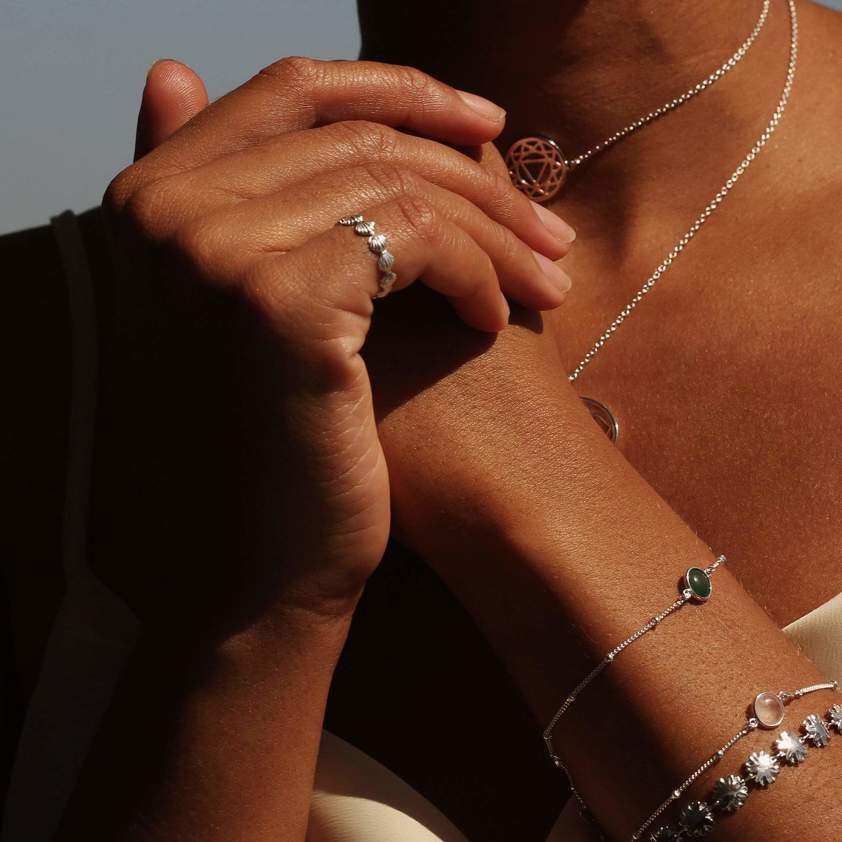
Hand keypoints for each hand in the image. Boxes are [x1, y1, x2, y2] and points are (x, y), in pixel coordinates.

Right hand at [93, 57, 576, 634]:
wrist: (271, 561)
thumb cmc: (287, 434)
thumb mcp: (271, 301)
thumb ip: (247, 192)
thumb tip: (175, 65)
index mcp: (156, 195)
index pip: (293, 92)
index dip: (399, 90)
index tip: (484, 124)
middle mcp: (164, 208)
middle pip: (358, 136)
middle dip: (476, 177)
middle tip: (548, 229)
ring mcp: (212, 250)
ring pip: (396, 183)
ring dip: (495, 229)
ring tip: (546, 278)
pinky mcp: (275, 302)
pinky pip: (414, 237)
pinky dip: (475, 270)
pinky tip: (495, 320)